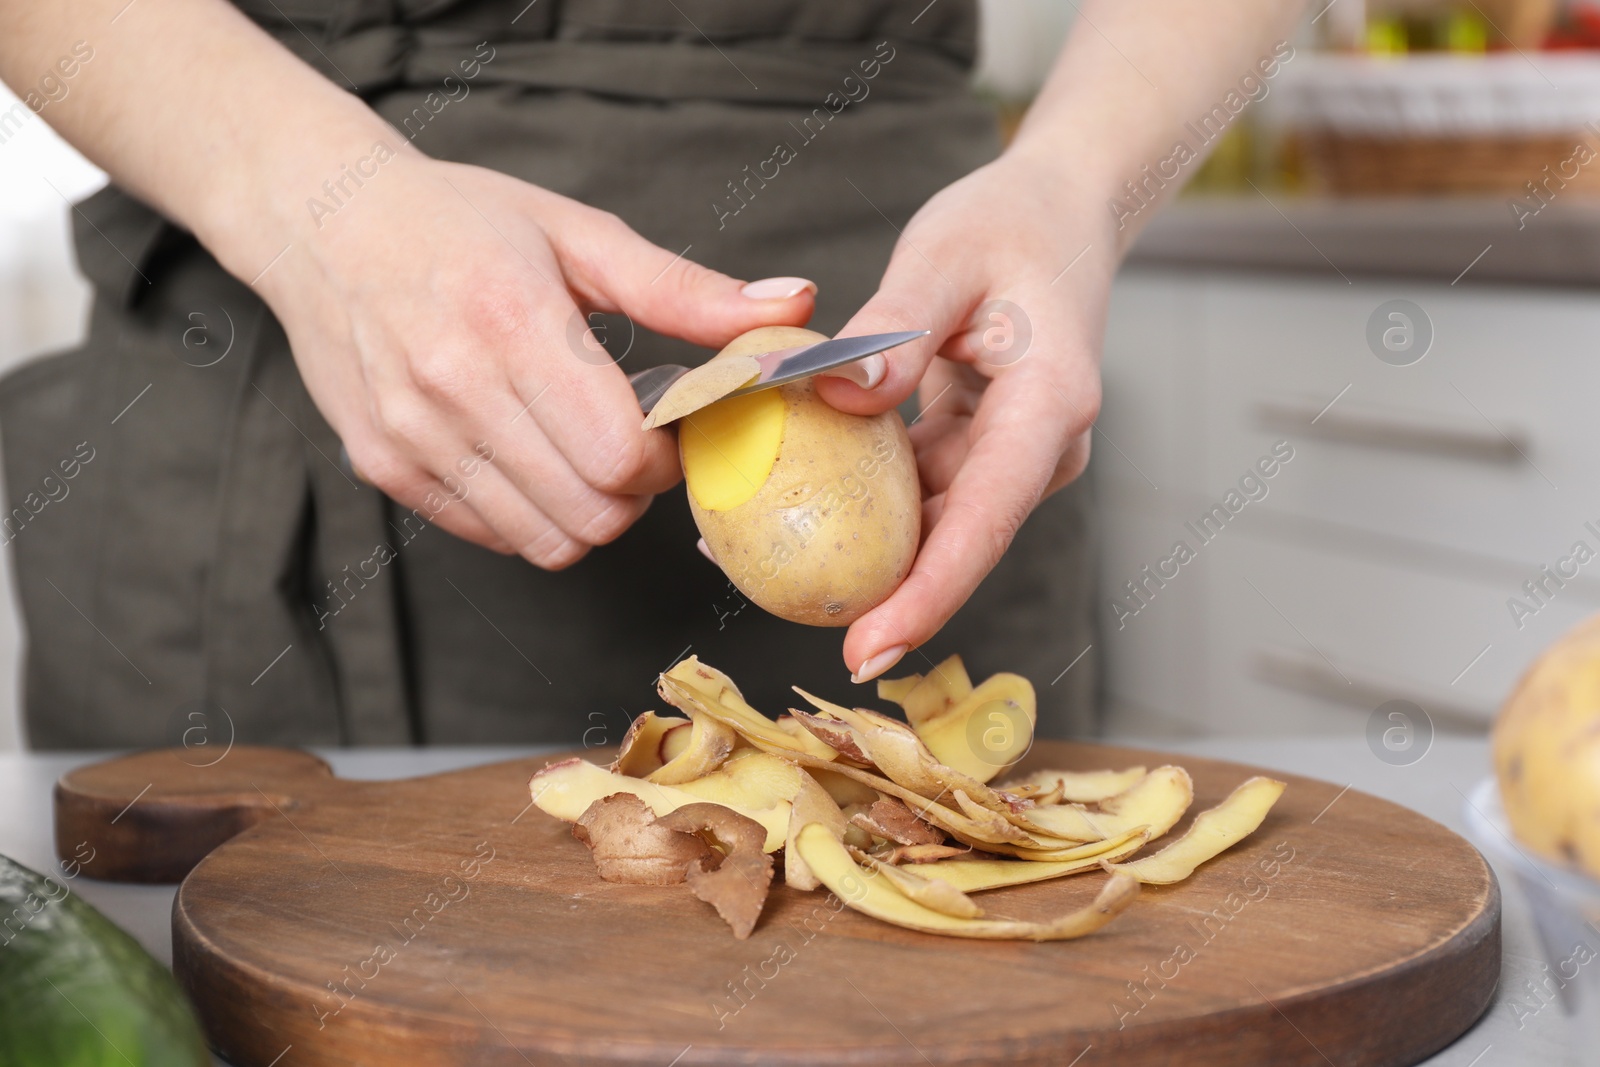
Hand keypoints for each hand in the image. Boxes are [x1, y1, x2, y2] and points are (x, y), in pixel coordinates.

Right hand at [252, 151, 815, 565]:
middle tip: (633, 443)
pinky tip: (528, 454)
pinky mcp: (385, 469)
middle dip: (635, 493)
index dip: (666, 457)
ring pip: (543, 543)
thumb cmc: (459, 220)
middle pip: (591, 515)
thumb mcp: (579, 235)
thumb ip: (688, 291)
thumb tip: (793, 309)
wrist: (322, 221)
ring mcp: (411, 437)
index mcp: (512, 323)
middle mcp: (452, 389)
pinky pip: (492, 535)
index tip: (668, 424)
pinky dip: (529, 514)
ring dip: (585, 511)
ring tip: (580, 448)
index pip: (621, 456)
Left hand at [813, 154, 1115, 680]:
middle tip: (808, 639)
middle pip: (960, 542)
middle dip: (889, 599)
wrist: (1060, 213)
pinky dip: (860, 500)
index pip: (987, 518)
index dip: (929, 593)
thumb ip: (896, 328)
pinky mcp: (981, 450)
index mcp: (1050, 405)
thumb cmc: (1008, 223)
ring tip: (769, 576)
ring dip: (864, 551)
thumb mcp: (946, 255)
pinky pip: (917, 491)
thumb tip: (836, 397)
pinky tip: (789, 507)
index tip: (870, 647)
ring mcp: (1012, 455)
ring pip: (933, 524)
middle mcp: (1041, 448)